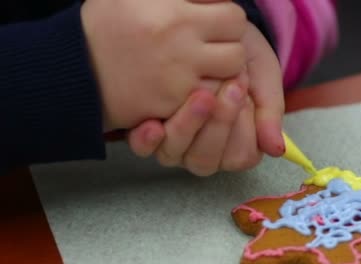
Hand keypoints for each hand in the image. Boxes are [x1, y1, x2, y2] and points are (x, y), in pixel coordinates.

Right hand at [81, 0, 247, 130]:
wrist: (75, 68)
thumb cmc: (107, 23)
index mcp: (176, 13)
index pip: (234, 17)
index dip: (226, 19)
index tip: (213, 22)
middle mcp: (181, 45)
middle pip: (238, 51)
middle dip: (229, 48)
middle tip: (212, 48)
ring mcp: (178, 79)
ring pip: (228, 80)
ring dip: (222, 74)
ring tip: (204, 67)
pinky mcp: (171, 105)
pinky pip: (208, 102)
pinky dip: (205, 96)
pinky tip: (191, 87)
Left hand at [126, 23, 285, 174]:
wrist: (210, 33)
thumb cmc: (242, 56)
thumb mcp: (264, 77)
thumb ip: (271, 112)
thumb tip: (276, 149)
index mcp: (238, 145)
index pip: (239, 157)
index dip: (241, 131)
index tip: (243, 95)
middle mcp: (206, 151)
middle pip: (206, 161)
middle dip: (217, 125)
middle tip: (228, 88)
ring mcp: (177, 145)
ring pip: (177, 155)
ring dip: (187, 127)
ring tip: (200, 94)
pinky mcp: (150, 133)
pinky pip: (145, 149)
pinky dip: (148, 140)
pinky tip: (153, 124)